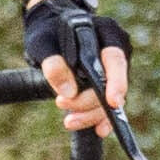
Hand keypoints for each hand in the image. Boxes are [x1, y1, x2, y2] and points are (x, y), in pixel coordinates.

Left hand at [21, 0, 133, 140]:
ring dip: (90, 113)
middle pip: (113, 83)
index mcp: (106, 32)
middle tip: (61, 104)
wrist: (50, 29)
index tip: (112, 102)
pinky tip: (97, 130)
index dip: (116, 82)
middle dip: (90, 101)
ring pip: (110, 98)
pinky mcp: (107, 83)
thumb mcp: (43, 43)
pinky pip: (107, 104)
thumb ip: (53, 63)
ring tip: (68, 121)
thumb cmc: (48, 31)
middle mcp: (116, 50)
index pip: (115, 59)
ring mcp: (114, 69)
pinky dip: (99, 117)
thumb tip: (68, 92)